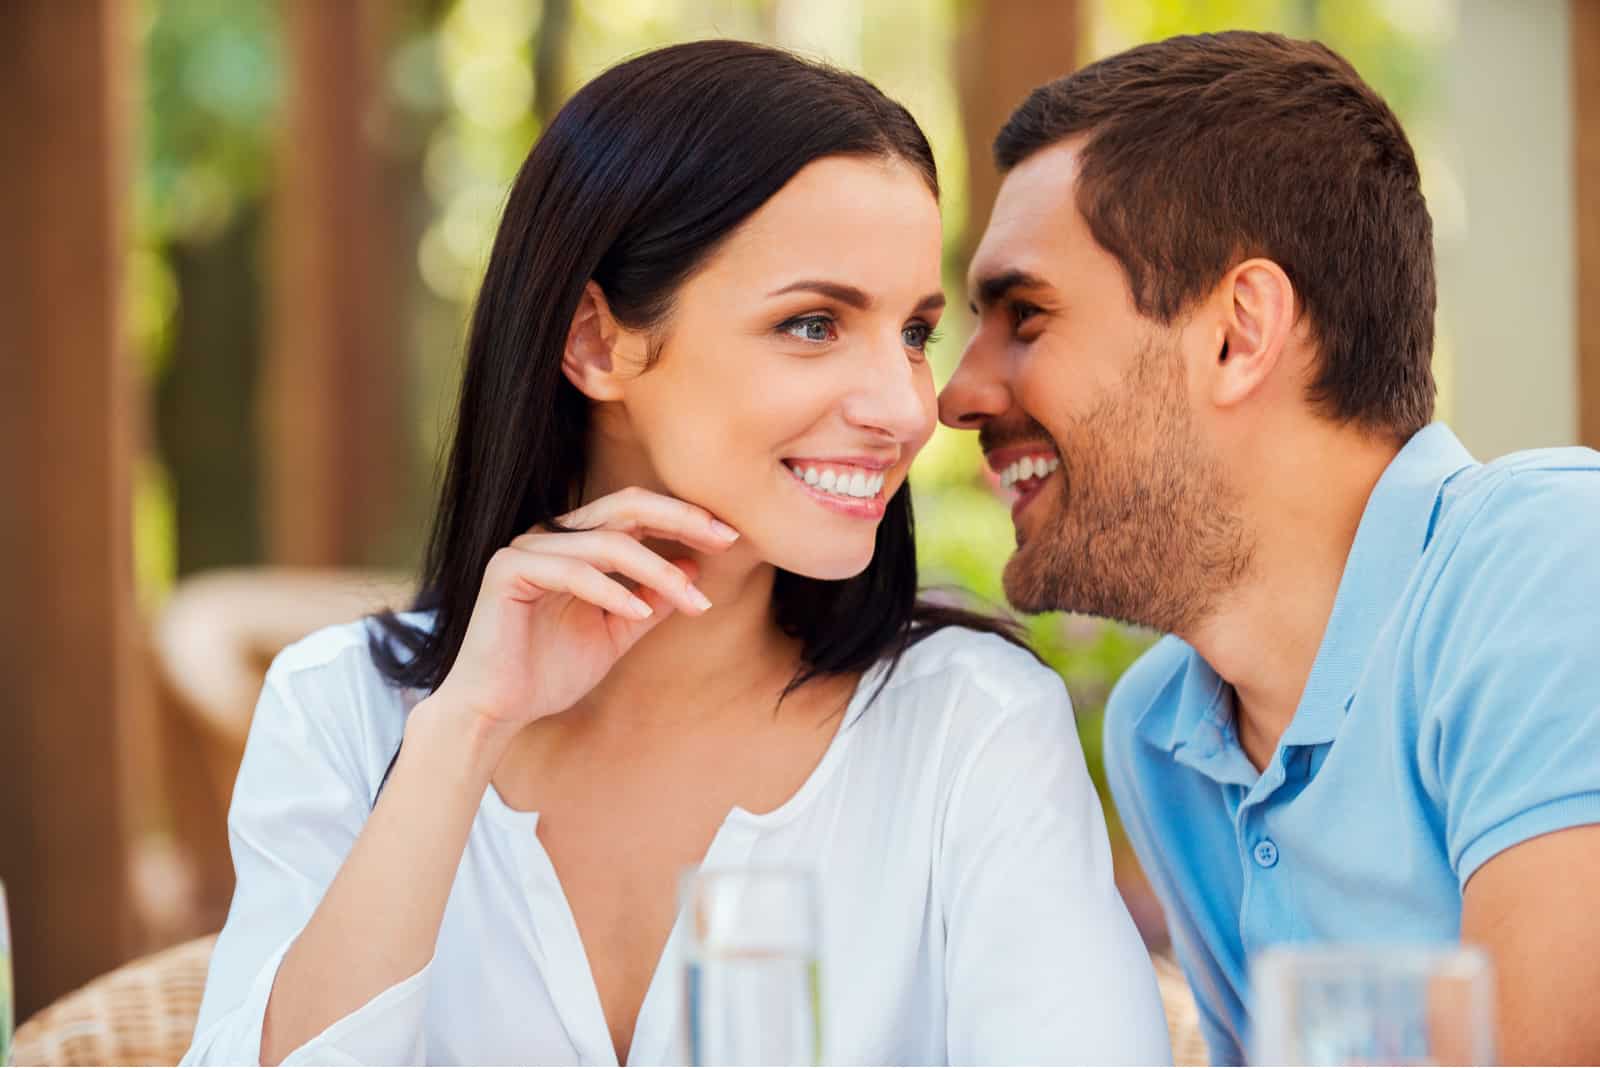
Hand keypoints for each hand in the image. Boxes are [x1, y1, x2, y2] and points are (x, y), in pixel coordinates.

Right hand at [428, 487, 740, 739]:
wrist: (496, 711)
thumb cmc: (550, 672)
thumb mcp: (617, 633)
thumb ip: (651, 599)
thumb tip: (694, 566)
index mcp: (577, 543)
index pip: (637, 512)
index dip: (685, 518)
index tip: (731, 537)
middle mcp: (551, 536)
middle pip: (626, 507)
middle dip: (681, 519)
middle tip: (725, 539)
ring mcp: (526, 549)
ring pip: (607, 543)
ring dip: (657, 571)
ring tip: (692, 600)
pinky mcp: (506, 570)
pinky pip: (572, 571)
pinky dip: (612, 591)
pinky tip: (641, 612)